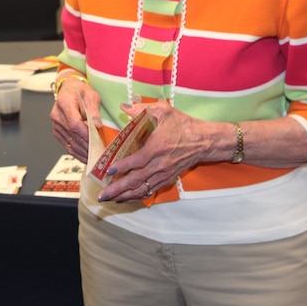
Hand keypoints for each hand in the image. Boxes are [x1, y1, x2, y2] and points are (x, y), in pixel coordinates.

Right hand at [50, 74, 101, 162]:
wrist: (68, 89)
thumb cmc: (80, 91)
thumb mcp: (91, 94)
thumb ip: (94, 109)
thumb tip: (97, 125)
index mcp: (64, 103)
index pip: (75, 124)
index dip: (86, 135)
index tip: (98, 141)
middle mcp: (56, 115)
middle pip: (73, 135)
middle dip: (87, 146)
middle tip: (100, 154)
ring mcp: (55, 124)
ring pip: (70, 143)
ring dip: (83, 152)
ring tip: (95, 158)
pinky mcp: (57, 131)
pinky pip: (66, 145)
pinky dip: (77, 153)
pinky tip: (86, 157)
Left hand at [96, 101, 210, 202]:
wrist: (204, 141)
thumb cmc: (183, 125)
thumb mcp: (164, 111)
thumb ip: (142, 109)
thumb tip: (123, 106)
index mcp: (158, 147)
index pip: (138, 160)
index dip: (122, 167)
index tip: (108, 171)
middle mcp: (160, 164)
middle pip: (137, 180)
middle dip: (118, 188)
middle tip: (103, 194)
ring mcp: (164, 173)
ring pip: (142, 189)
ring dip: (125, 195)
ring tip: (109, 199)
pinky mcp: (167, 179)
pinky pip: (150, 191)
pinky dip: (136, 196)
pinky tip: (125, 198)